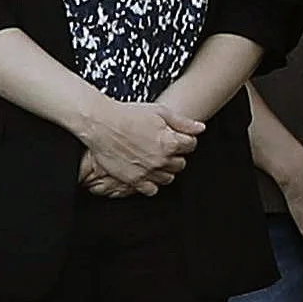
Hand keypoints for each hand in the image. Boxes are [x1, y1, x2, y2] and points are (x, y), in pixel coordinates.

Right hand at [76, 94, 199, 197]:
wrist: (102, 124)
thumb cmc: (128, 115)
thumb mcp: (160, 112)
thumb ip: (183, 122)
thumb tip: (201, 128)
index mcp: (170, 143)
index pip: (191, 145)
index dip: (185, 139)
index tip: (177, 136)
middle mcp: (161, 160)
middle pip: (180, 163)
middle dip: (175, 154)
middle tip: (163, 146)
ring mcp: (148, 172)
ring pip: (168, 177)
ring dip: (165, 169)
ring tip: (155, 158)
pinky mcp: (134, 180)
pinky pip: (152, 189)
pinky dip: (152, 182)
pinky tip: (147, 171)